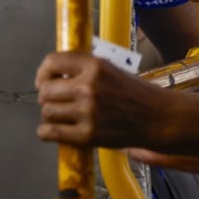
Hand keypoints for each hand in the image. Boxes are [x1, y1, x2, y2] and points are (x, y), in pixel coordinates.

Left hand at [36, 51, 166, 147]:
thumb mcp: (109, 69)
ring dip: (51, 114)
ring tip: (63, 116)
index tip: (44, 81)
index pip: (52, 62)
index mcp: (94, 65)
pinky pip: (50, 132)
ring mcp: (87, 112)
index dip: (43, 72)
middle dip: (47, 96)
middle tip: (57, 101)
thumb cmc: (133, 92)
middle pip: (46, 91)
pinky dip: (47, 132)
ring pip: (47, 112)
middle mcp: (88, 87)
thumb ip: (82, 69)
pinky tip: (55, 130)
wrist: (155, 117)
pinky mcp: (87, 135)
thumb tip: (51, 75)